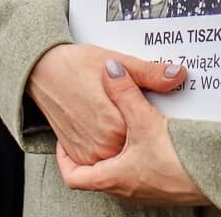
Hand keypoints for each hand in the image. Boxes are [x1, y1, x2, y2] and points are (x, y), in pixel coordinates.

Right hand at [29, 45, 186, 165]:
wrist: (42, 71)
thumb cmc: (77, 64)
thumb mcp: (118, 60)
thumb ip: (150, 74)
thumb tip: (178, 74)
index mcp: (118, 125)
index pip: (152, 128)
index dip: (154, 114)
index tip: (153, 103)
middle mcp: (104, 146)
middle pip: (138, 142)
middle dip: (139, 126)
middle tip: (130, 107)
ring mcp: (90, 154)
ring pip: (122, 153)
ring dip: (125, 138)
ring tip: (115, 113)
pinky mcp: (79, 156)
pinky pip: (104, 158)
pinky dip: (109, 145)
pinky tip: (106, 124)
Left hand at [55, 58, 209, 204]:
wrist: (216, 180)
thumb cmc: (177, 163)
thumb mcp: (145, 121)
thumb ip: (126, 93)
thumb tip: (112, 70)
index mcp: (113, 177)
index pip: (74, 177)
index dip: (64, 158)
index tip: (64, 142)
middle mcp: (125, 189)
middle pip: (96, 173)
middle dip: (92, 152)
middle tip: (91, 129)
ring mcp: (144, 191)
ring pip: (118, 173)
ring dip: (116, 153)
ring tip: (119, 130)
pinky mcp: (162, 188)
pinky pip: (139, 174)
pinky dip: (136, 157)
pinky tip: (149, 139)